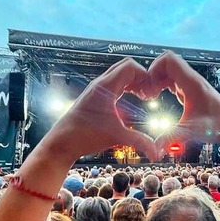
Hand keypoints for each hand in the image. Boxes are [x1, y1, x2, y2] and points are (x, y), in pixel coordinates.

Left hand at [39, 58, 157, 162]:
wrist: (62, 142)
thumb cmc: (84, 136)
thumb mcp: (116, 137)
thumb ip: (139, 142)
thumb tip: (157, 154)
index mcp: (105, 87)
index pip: (130, 66)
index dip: (145, 75)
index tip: (151, 92)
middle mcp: (100, 83)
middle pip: (126, 66)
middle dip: (141, 77)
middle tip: (149, 93)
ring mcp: (97, 89)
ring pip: (120, 74)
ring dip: (133, 81)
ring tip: (143, 97)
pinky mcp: (95, 96)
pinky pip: (114, 83)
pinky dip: (126, 87)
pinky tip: (131, 101)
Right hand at [140, 52, 219, 155]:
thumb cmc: (217, 126)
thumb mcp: (191, 132)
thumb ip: (171, 138)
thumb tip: (154, 151)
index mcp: (191, 82)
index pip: (168, 59)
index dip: (153, 69)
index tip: (149, 87)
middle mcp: (191, 80)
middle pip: (166, 63)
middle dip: (152, 74)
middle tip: (146, 92)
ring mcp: (191, 84)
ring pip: (168, 72)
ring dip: (156, 80)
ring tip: (150, 96)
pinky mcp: (191, 92)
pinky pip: (173, 81)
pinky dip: (162, 85)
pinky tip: (158, 98)